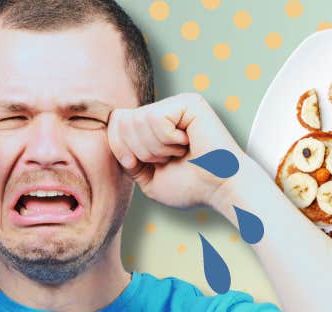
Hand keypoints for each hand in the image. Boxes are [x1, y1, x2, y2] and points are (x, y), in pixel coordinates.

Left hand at [106, 93, 243, 211]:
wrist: (220, 189)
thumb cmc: (191, 187)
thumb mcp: (147, 178)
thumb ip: (126, 156)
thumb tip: (111, 130)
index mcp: (154, 125)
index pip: (116, 123)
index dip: (120, 148)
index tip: (143, 165)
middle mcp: (165, 109)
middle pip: (123, 121)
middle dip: (140, 150)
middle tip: (167, 159)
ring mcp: (177, 104)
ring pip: (138, 120)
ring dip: (156, 147)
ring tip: (179, 153)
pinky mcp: (188, 103)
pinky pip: (155, 118)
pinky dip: (167, 140)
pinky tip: (187, 143)